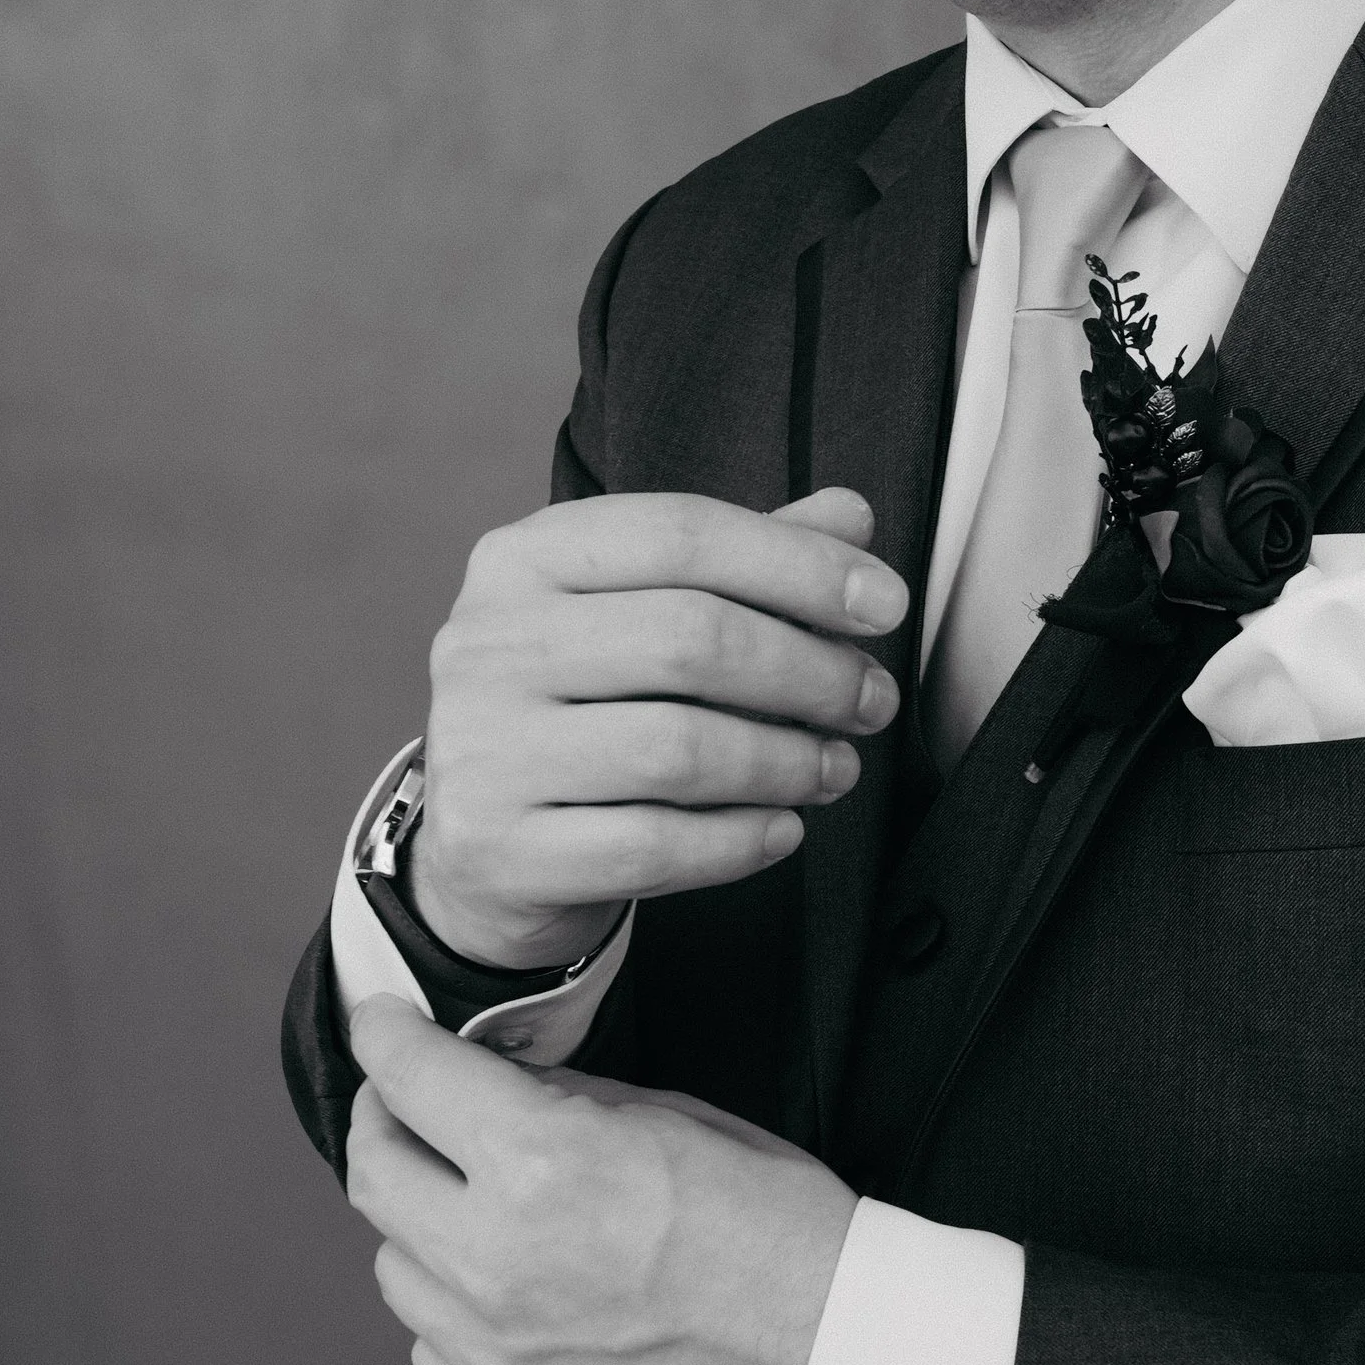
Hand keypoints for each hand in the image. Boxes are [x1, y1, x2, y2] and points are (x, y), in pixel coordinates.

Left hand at [345, 996, 857, 1364]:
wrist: (837, 1363)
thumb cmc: (781, 1235)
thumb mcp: (678, 1119)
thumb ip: (566, 1100)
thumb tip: (498, 1085)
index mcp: (543, 1165)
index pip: (409, 1077)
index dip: (386, 1037)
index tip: (382, 1029)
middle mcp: (496, 1262)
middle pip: (373, 1172)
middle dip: (385, 1122)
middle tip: (408, 1108)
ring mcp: (493, 1355)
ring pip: (394, 1267)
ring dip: (425, 1226)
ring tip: (483, 1214)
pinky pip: (432, 1350)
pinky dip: (457, 1314)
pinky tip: (516, 1298)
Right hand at [410, 483, 908, 973]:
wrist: (479, 845)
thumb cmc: (583, 708)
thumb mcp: (645, 612)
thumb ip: (742, 562)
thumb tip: (851, 514)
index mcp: (525, 558)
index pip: (682, 534)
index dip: (800, 566)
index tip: (885, 605)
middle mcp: (490, 644)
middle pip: (690, 639)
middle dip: (810, 672)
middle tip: (871, 703)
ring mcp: (486, 751)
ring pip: (678, 750)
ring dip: (785, 761)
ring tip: (834, 768)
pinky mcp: (505, 850)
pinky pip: (654, 846)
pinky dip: (741, 840)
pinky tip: (782, 827)